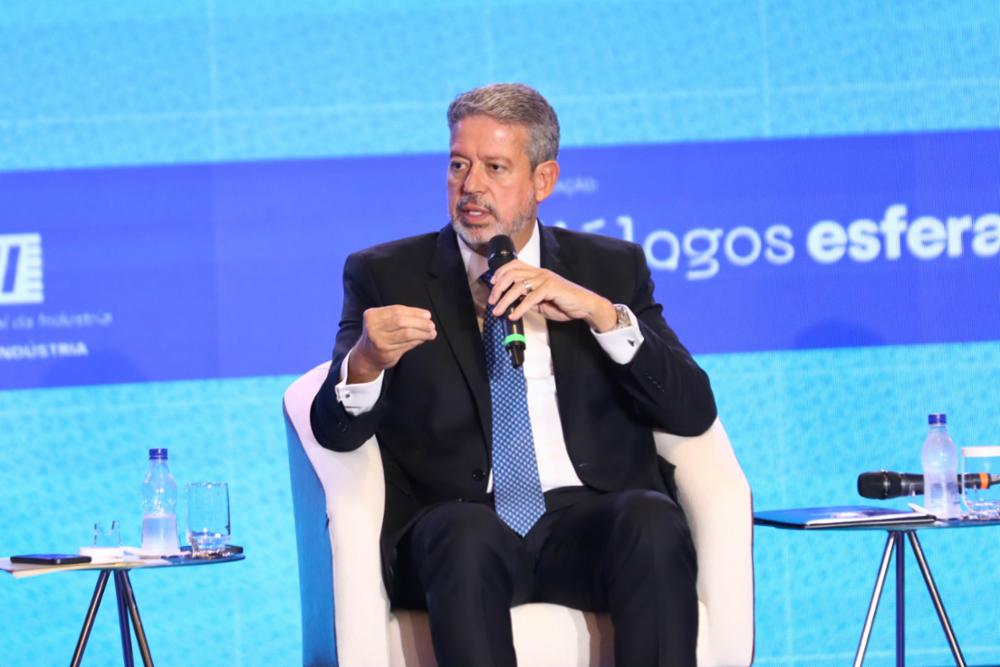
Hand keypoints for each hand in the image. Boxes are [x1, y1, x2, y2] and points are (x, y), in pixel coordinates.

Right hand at [348, 305, 436, 381]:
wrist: (366, 356)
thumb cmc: (379, 334)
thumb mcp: (383, 321)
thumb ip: (400, 316)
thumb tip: (425, 317)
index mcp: (372, 315)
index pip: (397, 310)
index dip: (415, 312)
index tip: (427, 315)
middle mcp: (373, 328)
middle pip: (402, 322)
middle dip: (420, 323)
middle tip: (431, 325)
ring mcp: (379, 342)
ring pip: (406, 334)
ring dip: (422, 333)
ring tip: (432, 333)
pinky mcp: (387, 354)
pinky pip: (407, 345)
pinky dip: (417, 341)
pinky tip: (422, 339)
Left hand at [488, 260, 617, 331]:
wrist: (585, 306)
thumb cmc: (564, 303)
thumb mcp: (541, 302)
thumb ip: (528, 300)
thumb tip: (512, 305)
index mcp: (537, 273)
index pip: (514, 265)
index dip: (500, 273)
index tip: (491, 285)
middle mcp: (540, 273)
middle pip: (512, 274)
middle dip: (498, 288)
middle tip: (492, 302)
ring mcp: (545, 279)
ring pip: (518, 286)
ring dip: (505, 300)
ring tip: (498, 311)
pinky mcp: (551, 288)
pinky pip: (531, 298)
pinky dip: (520, 308)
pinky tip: (514, 316)